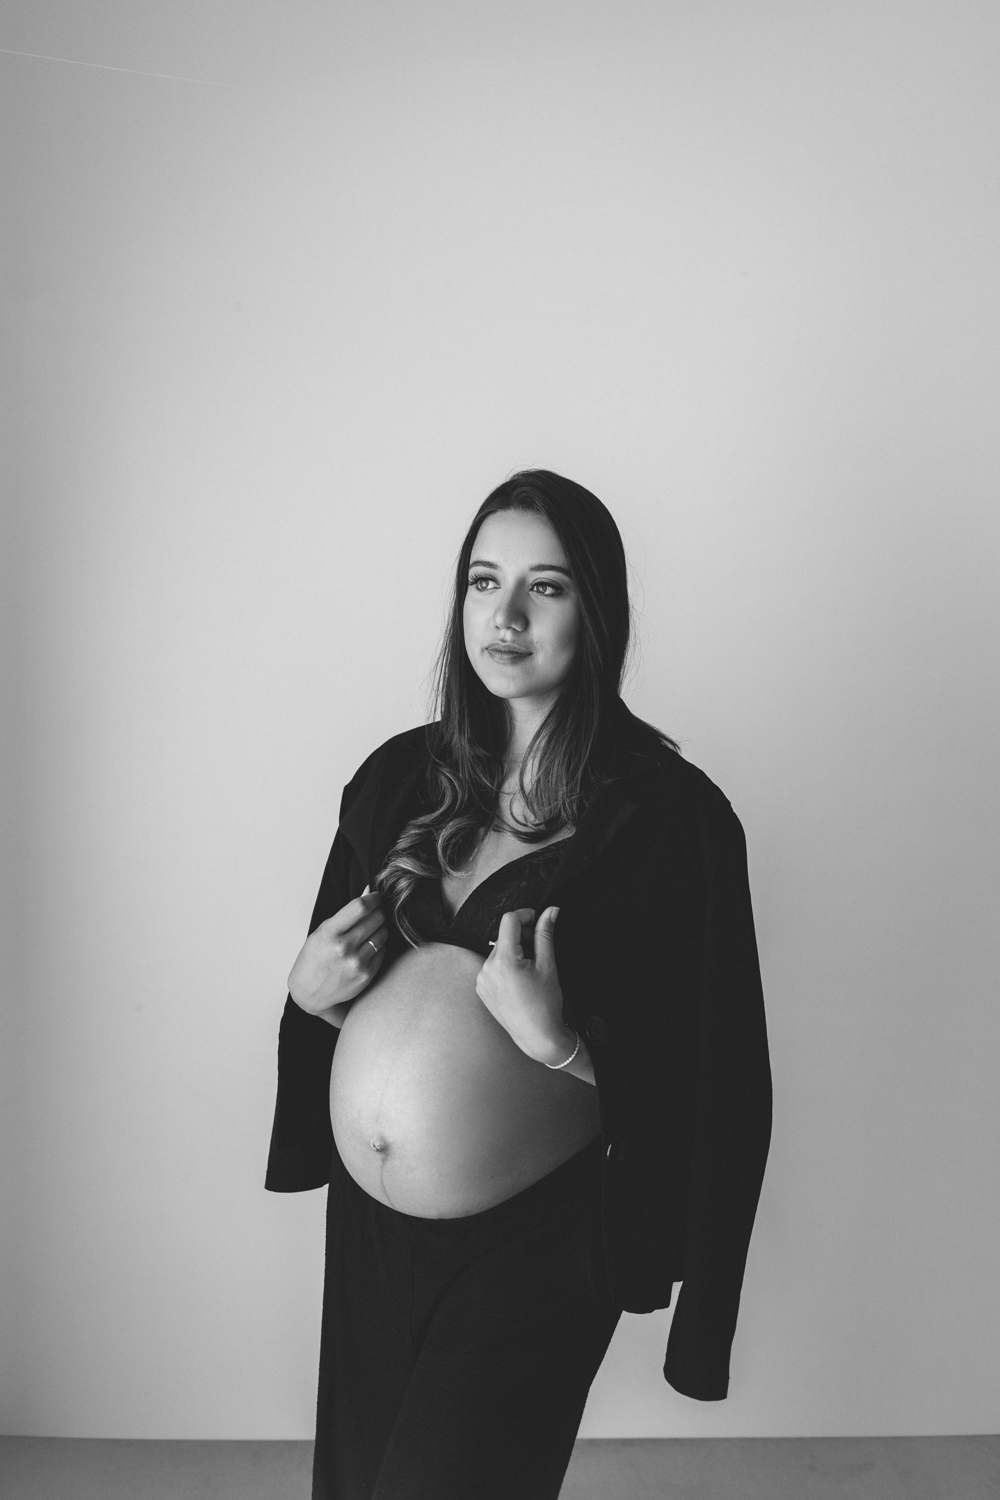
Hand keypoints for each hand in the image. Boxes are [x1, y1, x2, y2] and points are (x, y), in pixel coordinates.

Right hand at [287, 888, 387, 1014]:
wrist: (310, 993)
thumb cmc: (313, 960)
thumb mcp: (322, 932)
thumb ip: (346, 913)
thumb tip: (368, 892)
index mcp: (329, 933)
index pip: (360, 907)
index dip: (373, 898)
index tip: (377, 897)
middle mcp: (343, 948)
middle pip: (375, 918)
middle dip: (379, 912)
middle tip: (376, 912)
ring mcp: (356, 962)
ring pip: (382, 933)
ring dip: (380, 928)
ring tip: (371, 931)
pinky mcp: (366, 974)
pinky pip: (383, 950)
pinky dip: (379, 945)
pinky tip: (369, 946)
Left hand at [475, 906, 573, 1064]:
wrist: (536, 1035)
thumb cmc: (545, 1003)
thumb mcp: (548, 965)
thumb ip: (545, 934)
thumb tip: (551, 910)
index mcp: (504, 961)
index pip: (509, 920)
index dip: (526, 915)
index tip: (538, 921)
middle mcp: (487, 968)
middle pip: (504, 936)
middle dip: (522, 937)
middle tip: (540, 951)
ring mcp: (482, 979)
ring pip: (499, 951)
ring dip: (514, 952)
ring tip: (530, 970)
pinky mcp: (481, 988)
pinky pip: (492, 966)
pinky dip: (506, 966)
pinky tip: (520, 981)